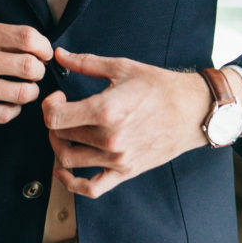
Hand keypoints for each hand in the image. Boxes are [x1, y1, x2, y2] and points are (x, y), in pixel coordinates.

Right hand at [0, 21, 52, 123]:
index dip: (44, 48)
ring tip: (24, 90)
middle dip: (39, 72)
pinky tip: (8, 103)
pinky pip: (5, 114)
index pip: (28, 38)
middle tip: (34, 74)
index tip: (44, 55)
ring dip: (30, 93)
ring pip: (22, 94)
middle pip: (29, 67)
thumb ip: (3, 38)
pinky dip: (14, 110)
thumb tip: (42, 50)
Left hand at [42, 48, 241, 198]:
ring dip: (58, 146)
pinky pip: (91, 189)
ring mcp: (117, 158)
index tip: (57, 97)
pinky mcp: (126, 171)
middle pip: (60, 136)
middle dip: (53, 121)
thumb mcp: (122, 67)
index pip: (55, 117)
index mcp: (105, 110)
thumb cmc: (160, 87)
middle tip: (62, 109)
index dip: (48, 105)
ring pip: (68, 160)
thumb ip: (85, 62)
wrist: (193, 110)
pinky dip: (71, 183)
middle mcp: (109, 138)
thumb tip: (59, 54)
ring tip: (65, 132)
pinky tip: (63, 170)